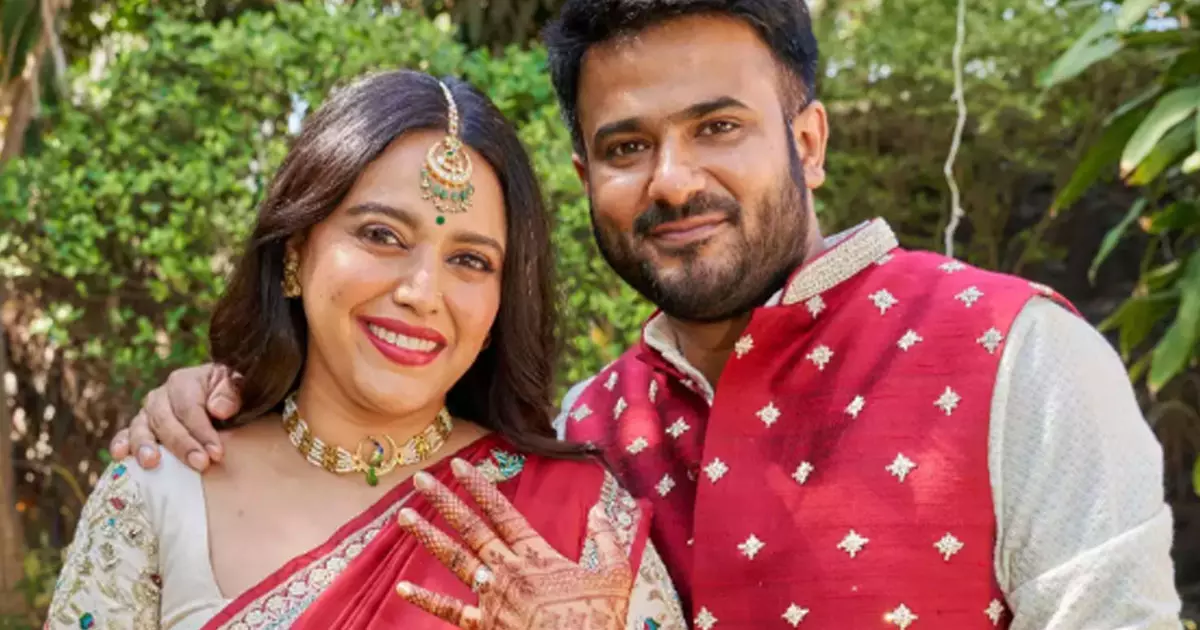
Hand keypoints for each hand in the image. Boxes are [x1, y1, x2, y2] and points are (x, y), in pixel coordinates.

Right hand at [109, 364, 241, 470]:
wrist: (219, 398)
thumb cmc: (228, 394)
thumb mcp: (237, 386)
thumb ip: (231, 392)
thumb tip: (218, 410)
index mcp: (183, 381)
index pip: (189, 408)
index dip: (202, 431)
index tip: (217, 453)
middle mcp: (160, 396)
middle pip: (165, 420)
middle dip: (182, 445)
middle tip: (200, 464)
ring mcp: (147, 413)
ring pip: (140, 428)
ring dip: (145, 446)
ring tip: (152, 463)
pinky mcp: (141, 429)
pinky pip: (125, 435)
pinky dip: (121, 444)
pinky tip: (120, 455)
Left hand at [395, 459, 632, 629]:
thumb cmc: (599, 619)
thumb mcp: (616, 575)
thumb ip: (608, 540)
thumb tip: (600, 511)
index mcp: (537, 555)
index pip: (502, 512)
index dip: (479, 487)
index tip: (458, 465)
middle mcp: (508, 571)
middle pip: (471, 529)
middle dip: (444, 502)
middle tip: (420, 480)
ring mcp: (493, 598)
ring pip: (454, 560)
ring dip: (428, 537)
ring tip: (403, 516)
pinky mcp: (485, 626)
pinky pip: (450, 611)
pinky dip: (425, 600)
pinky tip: (402, 587)